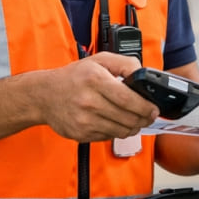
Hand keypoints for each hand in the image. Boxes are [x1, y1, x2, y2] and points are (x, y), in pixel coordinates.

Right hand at [32, 52, 155, 141]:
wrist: (44, 95)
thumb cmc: (74, 77)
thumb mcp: (100, 60)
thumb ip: (126, 64)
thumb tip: (144, 75)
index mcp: (95, 80)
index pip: (130, 100)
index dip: (147, 107)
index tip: (154, 109)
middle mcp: (89, 101)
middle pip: (129, 119)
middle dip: (144, 119)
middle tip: (148, 116)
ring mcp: (84, 121)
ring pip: (121, 131)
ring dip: (133, 127)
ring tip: (134, 120)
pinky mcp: (81, 134)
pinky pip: (108, 137)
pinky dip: (116, 131)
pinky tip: (114, 122)